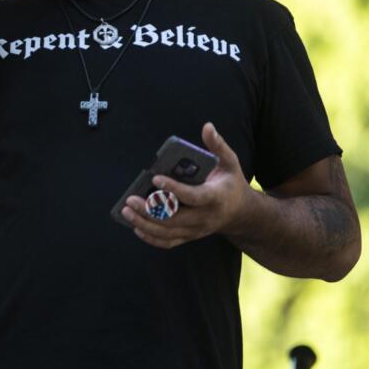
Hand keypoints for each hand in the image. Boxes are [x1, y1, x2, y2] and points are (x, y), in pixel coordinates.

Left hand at [119, 122, 252, 248]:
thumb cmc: (231, 183)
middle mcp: (206, 217)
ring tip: (127, 211)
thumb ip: (218, 146)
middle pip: (175, 219)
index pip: (193, 196)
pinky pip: (169, 242)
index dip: (174, 189)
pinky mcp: (190, 236)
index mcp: (216, 197)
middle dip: (150, 210)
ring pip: (168, 232)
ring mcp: (197, 230)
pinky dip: (151, 237)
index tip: (155, 178)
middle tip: (130, 200)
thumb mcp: (230, 163)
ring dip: (145, 224)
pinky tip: (136, 227)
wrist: (241, 213)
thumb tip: (207, 126)